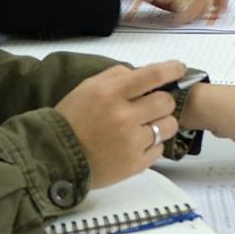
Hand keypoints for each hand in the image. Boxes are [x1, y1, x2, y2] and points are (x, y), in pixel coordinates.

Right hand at [55, 61, 186, 188]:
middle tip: (151, 107)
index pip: (153, 75)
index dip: (172, 69)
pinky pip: (159, 149)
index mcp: (110, 93)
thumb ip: (116, 77)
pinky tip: (136, 144)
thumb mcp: (87, 88)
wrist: (55, 157)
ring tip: (146, 127)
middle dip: (162, 102)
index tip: (179, 69)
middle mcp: (124, 116)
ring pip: (168, 126)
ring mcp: (131, 142)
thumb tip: (143, 73)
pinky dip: (152, 145)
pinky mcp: (135, 164)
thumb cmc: (72, 119)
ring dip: (162, 124)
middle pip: (166, 102)